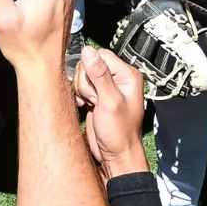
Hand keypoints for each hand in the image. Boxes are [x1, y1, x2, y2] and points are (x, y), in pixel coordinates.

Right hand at [73, 47, 148, 178]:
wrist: (115, 154)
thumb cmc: (120, 133)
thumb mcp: (110, 102)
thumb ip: (99, 75)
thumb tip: (88, 51)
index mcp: (127, 75)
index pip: (101, 55)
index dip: (92, 70)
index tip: (95, 89)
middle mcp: (118, 79)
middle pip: (89, 64)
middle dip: (86, 82)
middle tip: (95, 100)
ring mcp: (106, 88)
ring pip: (83, 75)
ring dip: (82, 90)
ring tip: (92, 104)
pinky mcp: (96, 96)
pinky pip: (81, 86)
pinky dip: (79, 95)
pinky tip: (85, 105)